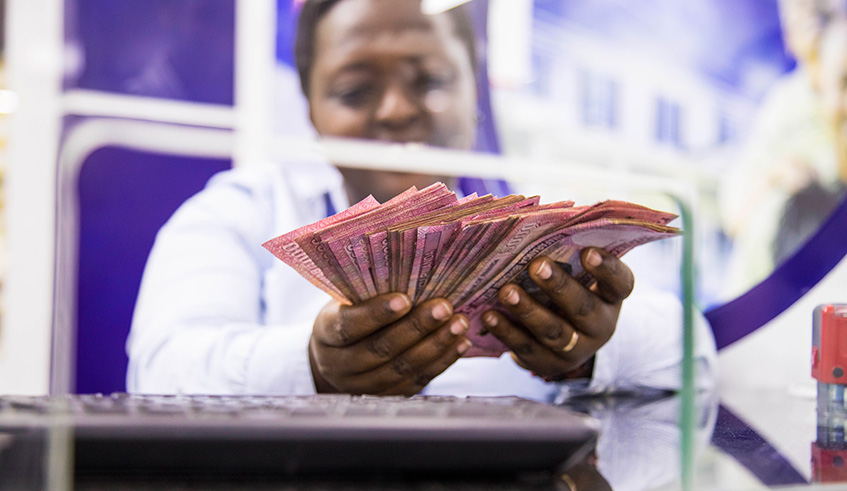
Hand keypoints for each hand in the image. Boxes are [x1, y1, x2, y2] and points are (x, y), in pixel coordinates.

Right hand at [309, 293, 471, 394]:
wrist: (337, 356)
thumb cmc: (348, 313)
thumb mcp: (345, 300)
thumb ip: (367, 291)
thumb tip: (408, 265)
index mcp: (326, 334)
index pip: (349, 326)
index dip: (376, 314)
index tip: (404, 299)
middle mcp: (339, 365)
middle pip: (380, 350)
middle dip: (416, 328)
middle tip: (444, 307)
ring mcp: (362, 386)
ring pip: (402, 369)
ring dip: (436, 345)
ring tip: (459, 323)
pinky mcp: (386, 396)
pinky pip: (417, 381)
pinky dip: (442, 362)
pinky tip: (460, 343)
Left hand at [481, 248, 633, 380]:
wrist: (566, 341)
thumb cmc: (568, 289)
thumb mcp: (577, 275)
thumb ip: (567, 253)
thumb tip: (538, 220)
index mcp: (612, 297)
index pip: (620, 283)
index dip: (606, 269)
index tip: (587, 251)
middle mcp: (600, 326)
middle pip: (583, 308)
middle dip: (559, 286)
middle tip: (536, 265)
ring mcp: (576, 350)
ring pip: (554, 331)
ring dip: (528, 310)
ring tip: (506, 291)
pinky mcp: (548, 364)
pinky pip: (527, 349)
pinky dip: (506, 332)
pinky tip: (488, 315)